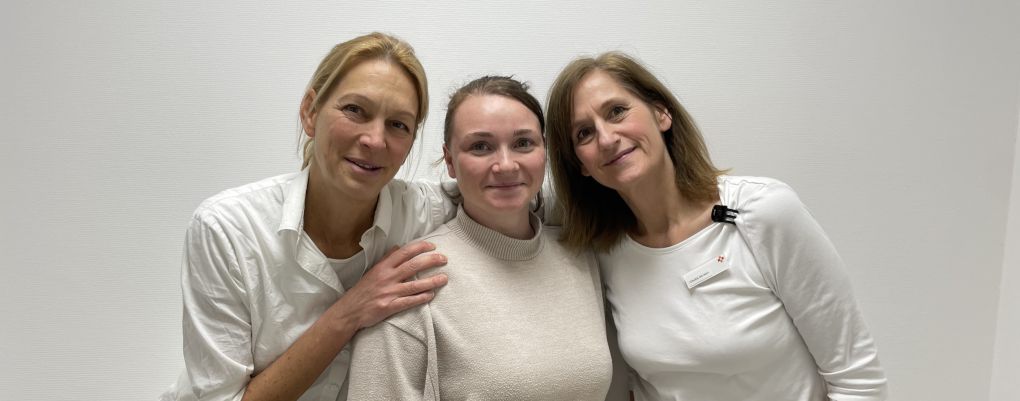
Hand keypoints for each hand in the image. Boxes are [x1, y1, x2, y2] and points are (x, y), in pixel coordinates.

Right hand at [328, 241, 447, 330]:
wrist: (349, 311)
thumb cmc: (363, 290)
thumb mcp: (372, 270)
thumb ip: (386, 259)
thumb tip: (398, 247)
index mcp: (383, 267)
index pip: (404, 252)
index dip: (420, 247)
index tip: (432, 246)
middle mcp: (387, 277)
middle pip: (413, 266)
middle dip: (431, 261)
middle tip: (444, 259)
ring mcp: (389, 292)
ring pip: (415, 285)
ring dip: (432, 281)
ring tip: (444, 278)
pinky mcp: (389, 307)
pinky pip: (409, 301)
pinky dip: (421, 298)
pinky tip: (431, 295)